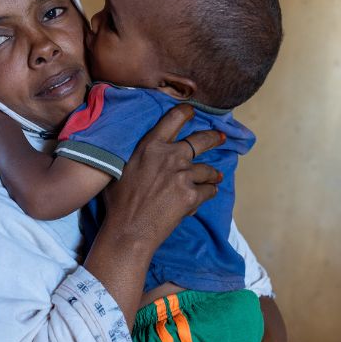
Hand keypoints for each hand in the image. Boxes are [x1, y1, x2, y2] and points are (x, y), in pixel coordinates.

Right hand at [99, 104, 224, 255]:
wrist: (129, 230)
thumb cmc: (119, 202)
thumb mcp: (120, 168)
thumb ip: (137, 155)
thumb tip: (141, 151)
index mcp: (151, 145)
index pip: (173, 118)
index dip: (186, 112)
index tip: (192, 111)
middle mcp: (170, 156)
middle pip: (201, 140)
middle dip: (214, 137)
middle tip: (221, 137)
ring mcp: (184, 175)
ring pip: (208, 169)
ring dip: (213, 174)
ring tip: (216, 177)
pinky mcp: (193, 195)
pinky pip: (209, 190)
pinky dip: (209, 192)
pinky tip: (208, 194)